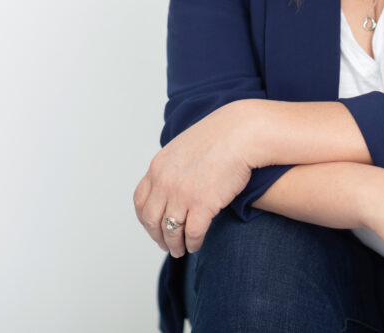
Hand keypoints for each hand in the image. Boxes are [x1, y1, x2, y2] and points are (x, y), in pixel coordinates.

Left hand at [133, 102, 255, 256]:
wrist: (242, 133)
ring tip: (181, 250)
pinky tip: (196, 245)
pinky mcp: (203, 204)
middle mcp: (165, 182)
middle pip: (152, 220)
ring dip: (175, 245)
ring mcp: (183, 194)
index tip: (154, 228)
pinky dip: (193, 243)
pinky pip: (193, 233)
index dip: (146, 219)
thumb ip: (172, 167)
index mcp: (158, 167)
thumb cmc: (220, 137)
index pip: (141, 201)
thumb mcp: (184, 148)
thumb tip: (171, 185)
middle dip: (158, 237)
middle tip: (166, 245)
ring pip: (171, 231)